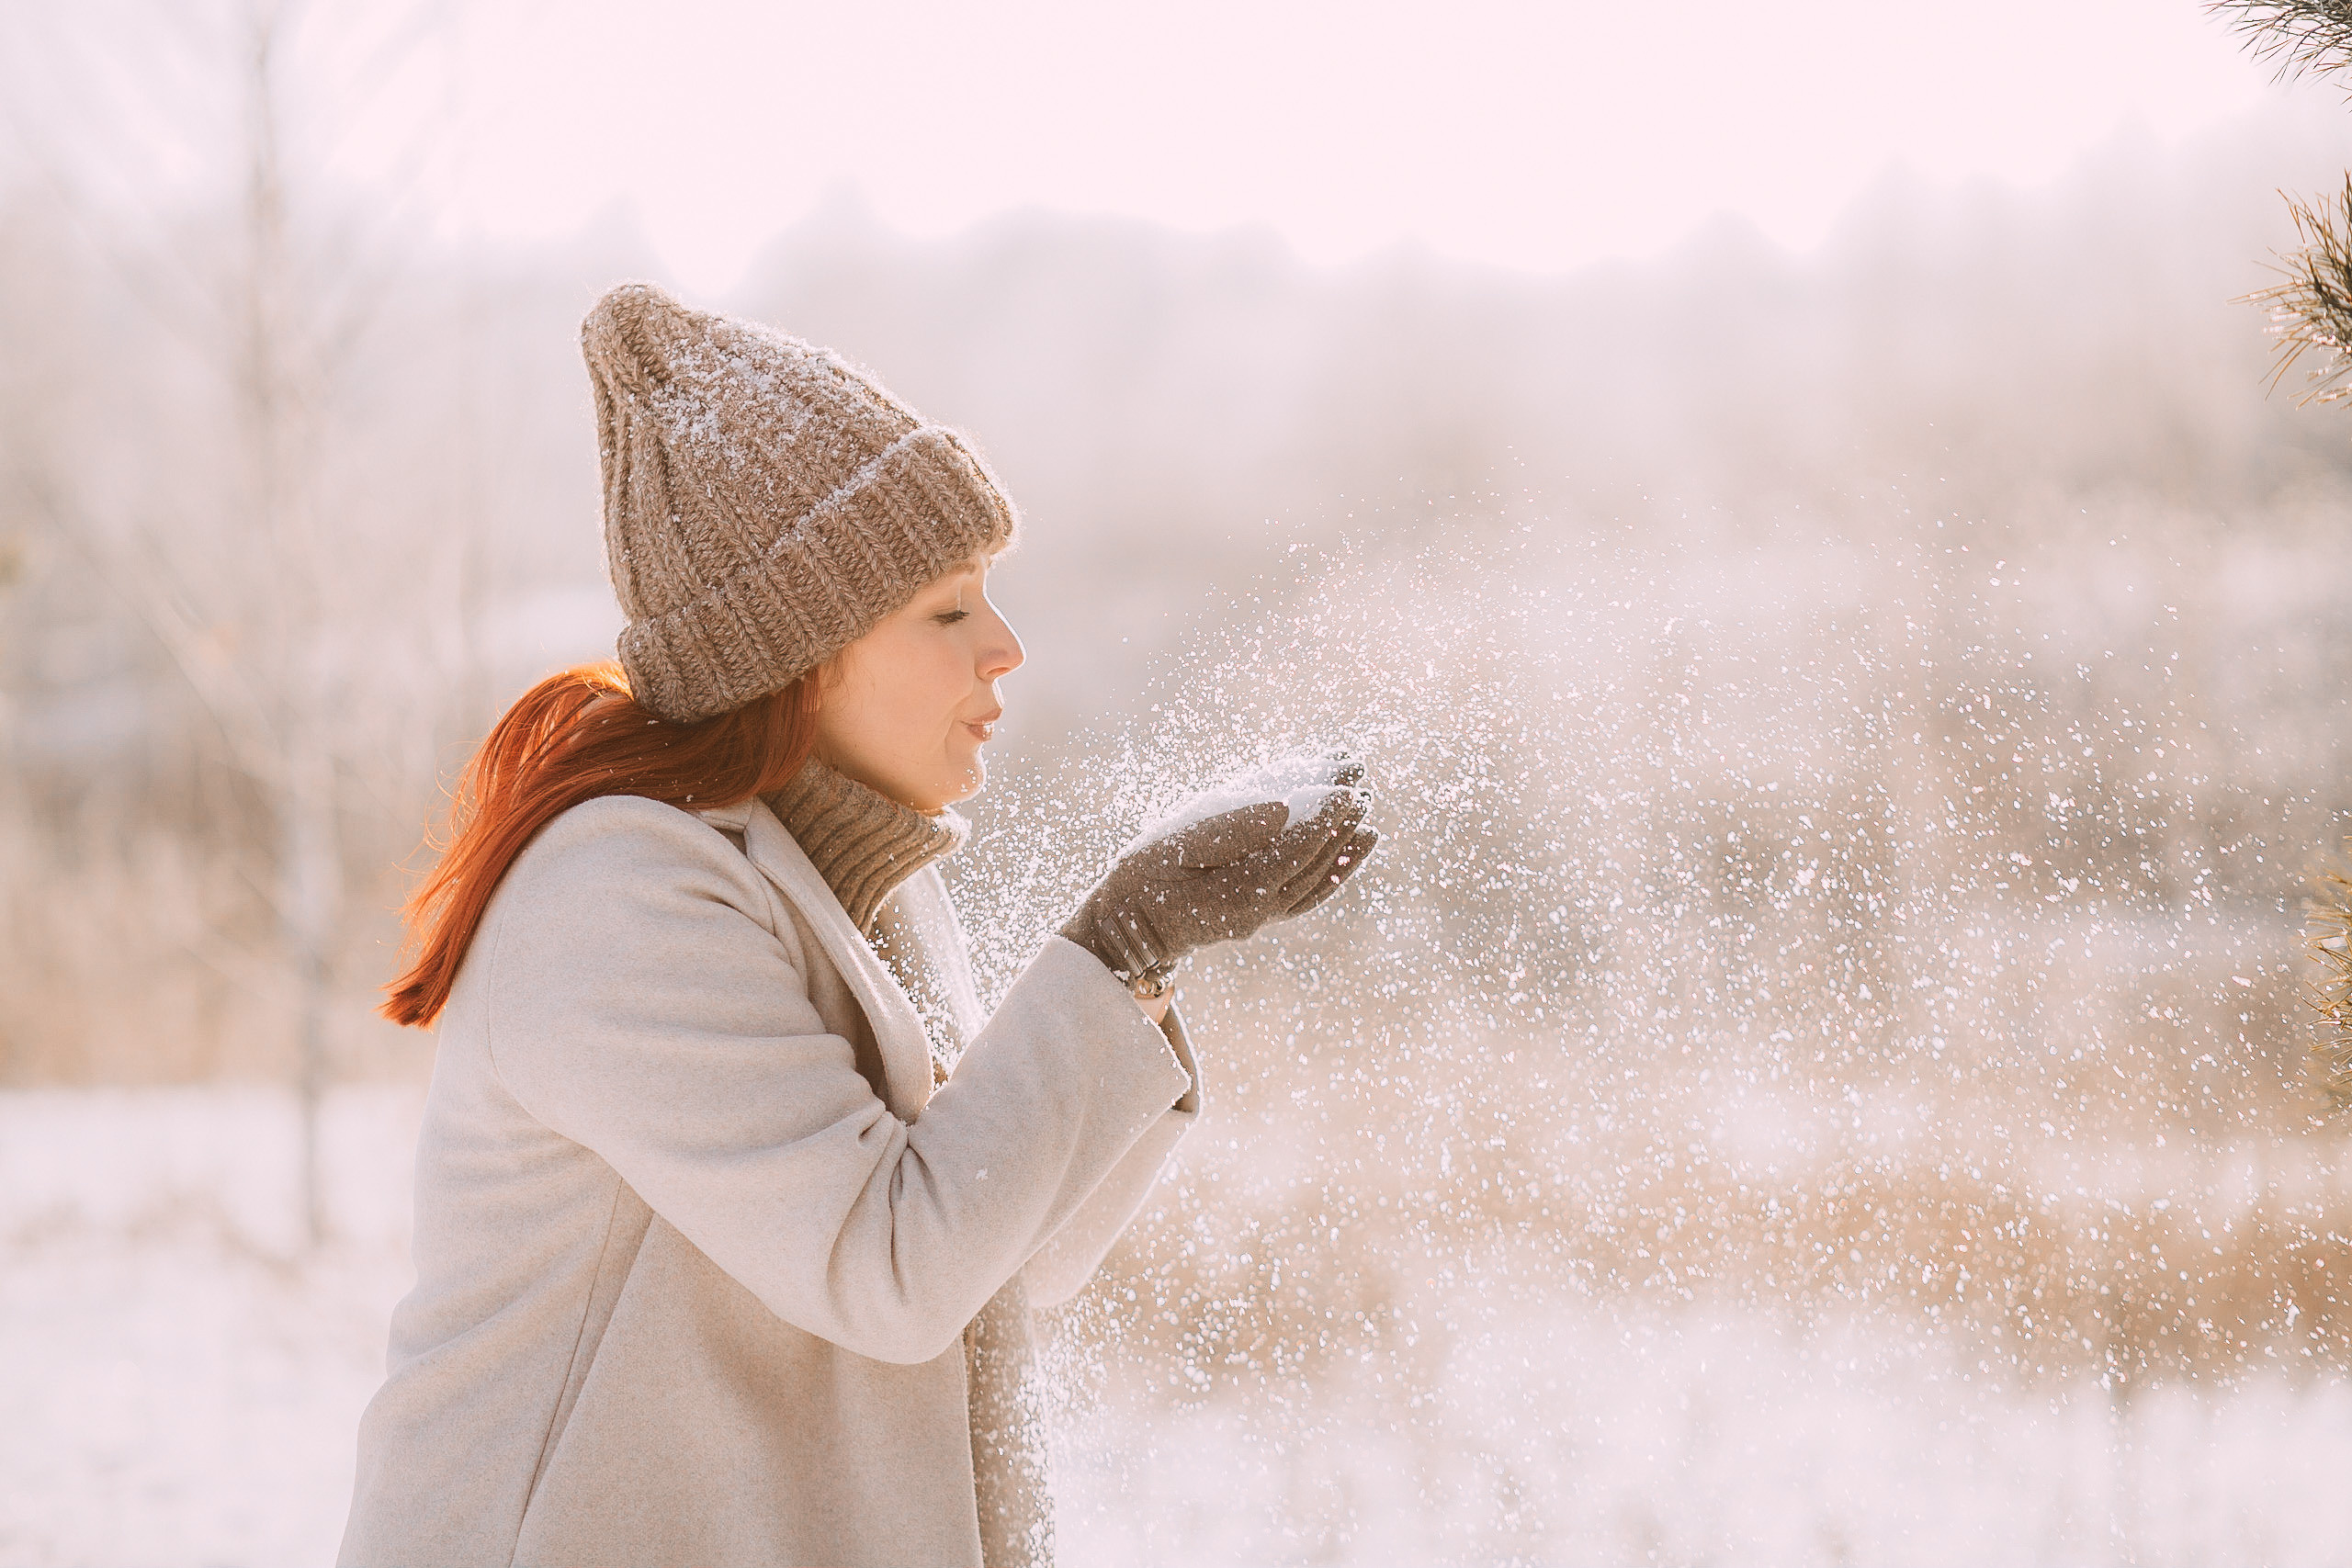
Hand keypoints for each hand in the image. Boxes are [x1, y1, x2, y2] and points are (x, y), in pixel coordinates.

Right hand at [1060, 752, 1378, 980]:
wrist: (1126, 926)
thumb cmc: (1143, 876)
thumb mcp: (1176, 845)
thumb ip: (1230, 829)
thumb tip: (1282, 811)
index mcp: (1238, 893)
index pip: (1294, 851)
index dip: (1324, 818)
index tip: (1348, 787)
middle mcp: (1258, 912)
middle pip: (1311, 865)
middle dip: (1339, 824)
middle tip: (1362, 786)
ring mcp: (1260, 918)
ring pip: (1314, 884)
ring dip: (1343, 850)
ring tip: (1370, 822)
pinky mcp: (1257, 917)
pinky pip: (1305, 898)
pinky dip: (1330, 876)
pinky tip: (1343, 857)